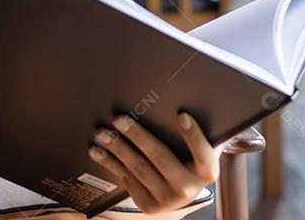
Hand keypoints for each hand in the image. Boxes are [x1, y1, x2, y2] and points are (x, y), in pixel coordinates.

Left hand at [87, 112, 226, 213]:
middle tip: (119, 119)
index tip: (181, 115)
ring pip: (138, 168)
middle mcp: (189, 189)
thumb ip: (199, 130)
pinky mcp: (149, 205)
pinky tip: (98, 151)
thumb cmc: (189, 159)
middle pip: (160, 157)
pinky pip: (126, 179)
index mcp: (207, 171)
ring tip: (103, 133)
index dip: (193, 135)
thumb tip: (184, 99)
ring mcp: (168, 200)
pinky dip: (110, 163)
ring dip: (117, 148)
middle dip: (137, 135)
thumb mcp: (199, 148)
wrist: (181, 191)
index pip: (203, 153)